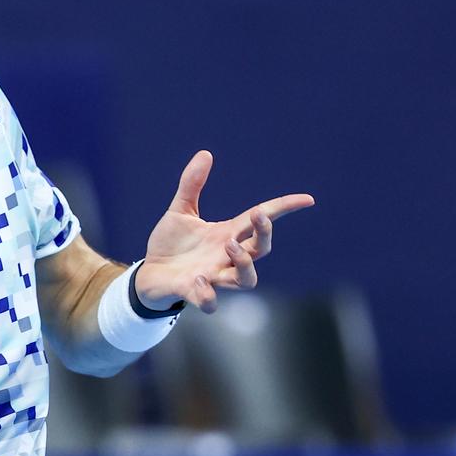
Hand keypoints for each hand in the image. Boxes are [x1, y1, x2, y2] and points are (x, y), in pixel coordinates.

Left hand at [136, 150, 314, 312]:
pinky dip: (207, 294)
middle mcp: (226, 257)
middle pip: (260, 250)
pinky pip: (210, 302)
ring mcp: (213, 276)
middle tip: (258, 215)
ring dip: (244, 263)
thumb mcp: (180, 210)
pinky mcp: (193, 292)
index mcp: (228, 234)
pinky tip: (197, 279)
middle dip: (265, 233)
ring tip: (229, 244)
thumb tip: (205, 153)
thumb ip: (192, 184)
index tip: (306, 199)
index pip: (261, 220)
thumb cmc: (170, 244)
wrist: (149, 273)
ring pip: (245, 280)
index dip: (284, 209)